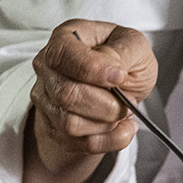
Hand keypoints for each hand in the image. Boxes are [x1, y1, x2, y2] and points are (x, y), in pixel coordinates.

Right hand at [23, 19, 157, 182]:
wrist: (121, 88)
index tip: (120, 77)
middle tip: (128, 101)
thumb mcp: (135, 45)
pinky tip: (122, 128)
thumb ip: (123, 51)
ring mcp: (47, 99)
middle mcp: (48, 68)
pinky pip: (80, 144)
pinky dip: (110, 140)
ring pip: (71, 124)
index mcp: (66, 38)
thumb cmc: (124, 61)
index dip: (93, 69)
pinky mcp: (55, 127)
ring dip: (108, 124)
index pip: (64, 55)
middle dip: (108, 105)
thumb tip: (112, 70)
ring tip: (124, 113)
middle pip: (66, 95)